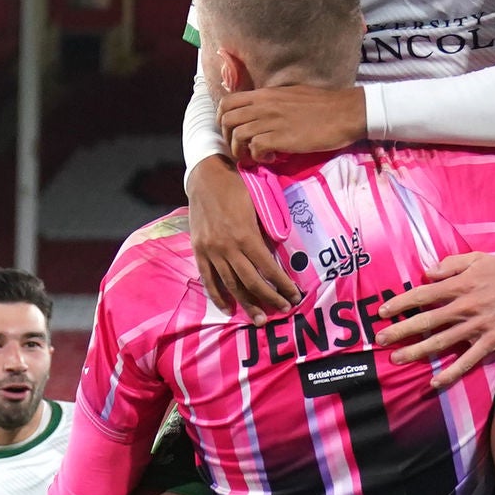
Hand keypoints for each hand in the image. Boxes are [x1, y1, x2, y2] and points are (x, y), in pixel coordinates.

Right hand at [187, 155, 301, 315]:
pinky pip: (209, 279)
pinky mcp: (199, 251)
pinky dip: (218, 296)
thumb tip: (277, 254)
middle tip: (284, 310)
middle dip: (270, 298)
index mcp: (245, 235)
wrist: (206, 176)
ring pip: (231, 285)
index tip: (295, 295)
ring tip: (260, 319)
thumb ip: (265, 231)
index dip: (283, 284)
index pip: (268, 268)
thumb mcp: (258, 204)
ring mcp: (211, 251)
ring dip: (247, 303)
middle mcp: (227, 247)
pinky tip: (229, 308)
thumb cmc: (237, 187)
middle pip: (251, 281)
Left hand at [216, 82, 364, 164]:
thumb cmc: (323, 105)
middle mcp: (264, 105)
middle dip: (228, 138)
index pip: (227, 102)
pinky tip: (271, 157)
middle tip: (243, 149)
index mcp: (265, 94)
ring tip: (256, 157)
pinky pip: (255, 147)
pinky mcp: (282, 137)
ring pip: (238, 136)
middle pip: (227, 120)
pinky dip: (258, 156)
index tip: (232, 132)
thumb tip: (261, 112)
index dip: (222, 120)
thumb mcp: (291, 96)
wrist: (346, 112)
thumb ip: (272, 102)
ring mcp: (272, 120)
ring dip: (242, 151)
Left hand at [377, 252, 494, 384]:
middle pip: (427, 320)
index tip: (383, 312)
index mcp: (460, 285)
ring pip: (442, 341)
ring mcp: (477, 326)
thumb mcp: (477, 259)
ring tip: (397, 359)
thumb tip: (427, 272)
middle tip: (381, 340)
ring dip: (418, 351)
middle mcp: (465, 306)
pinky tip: (435, 382)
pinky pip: (468, 360)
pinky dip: (451, 372)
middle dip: (401, 330)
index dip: (401, 303)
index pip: (423, 294)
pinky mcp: (490, 341)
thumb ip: (450, 264)